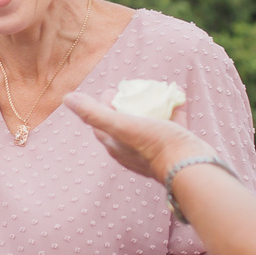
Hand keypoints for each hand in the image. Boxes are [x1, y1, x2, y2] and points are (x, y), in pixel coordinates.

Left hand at [63, 93, 210, 185]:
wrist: (189, 165)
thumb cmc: (154, 144)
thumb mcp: (121, 125)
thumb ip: (93, 113)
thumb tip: (66, 98)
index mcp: (115, 146)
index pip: (100, 123)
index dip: (102, 104)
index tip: (114, 89)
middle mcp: (131, 150)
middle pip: (123, 123)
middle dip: (126, 106)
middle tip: (133, 90)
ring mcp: (153, 150)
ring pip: (148, 124)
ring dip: (150, 107)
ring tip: (155, 92)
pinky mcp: (173, 148)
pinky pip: (170, 125)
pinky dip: (172, 111)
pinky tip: (177, 99)